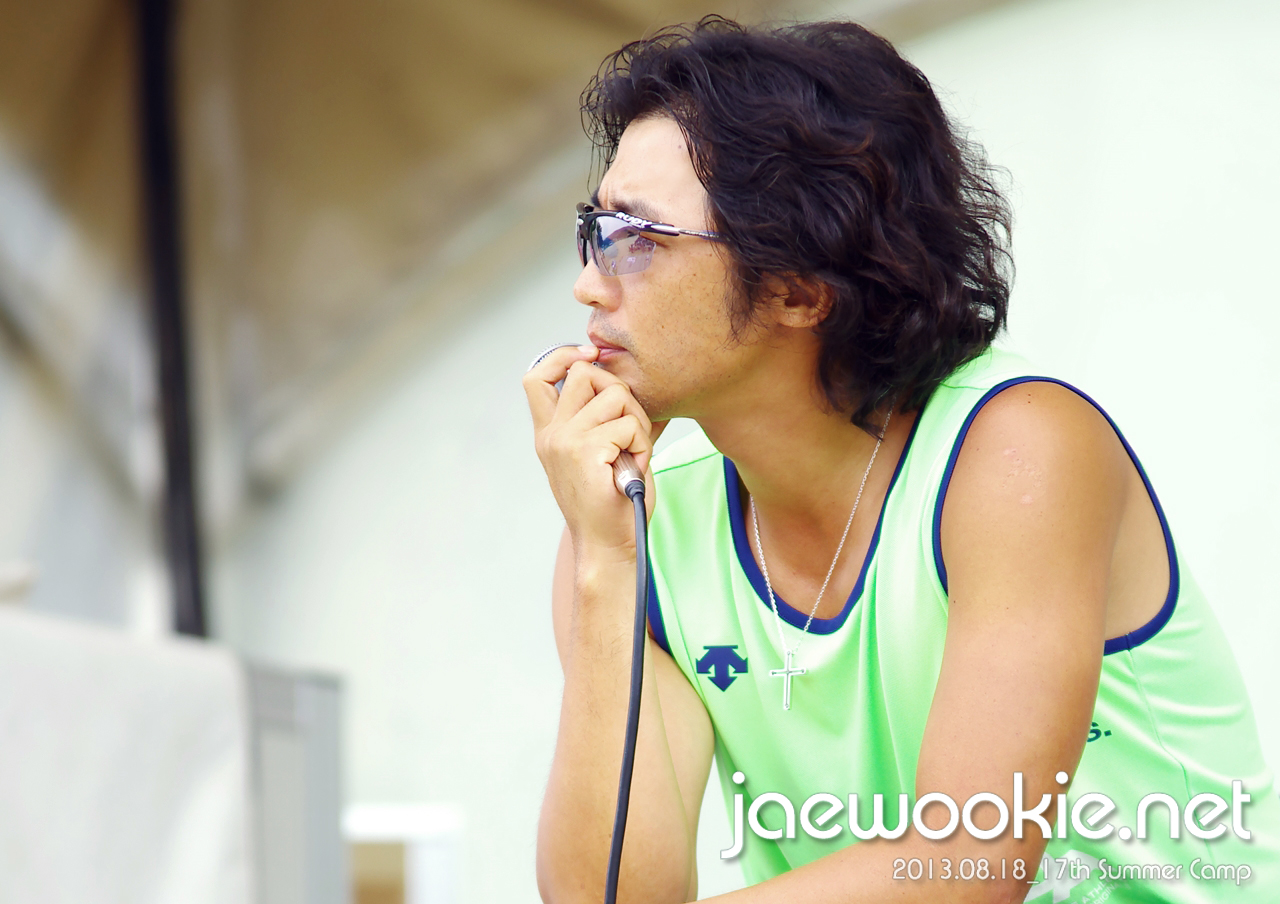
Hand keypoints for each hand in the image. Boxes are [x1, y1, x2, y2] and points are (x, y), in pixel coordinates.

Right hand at [524, 344, 661, 555]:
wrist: (609, 547)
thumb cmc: (614, 503)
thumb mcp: (605, 452)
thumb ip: (608, 416)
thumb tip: (633, 380)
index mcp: (550, 433)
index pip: (536, 376)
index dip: (563, 356)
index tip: (590, 355)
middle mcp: (551, 435)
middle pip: (585, 373)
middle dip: (619, 391)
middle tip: (630, 428)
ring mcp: (565, 442)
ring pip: (615, 397)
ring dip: (637, 423)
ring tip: (633, 454)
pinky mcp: (586, 452)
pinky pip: (628, 425)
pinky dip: (642, 444)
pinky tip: (635, 468)